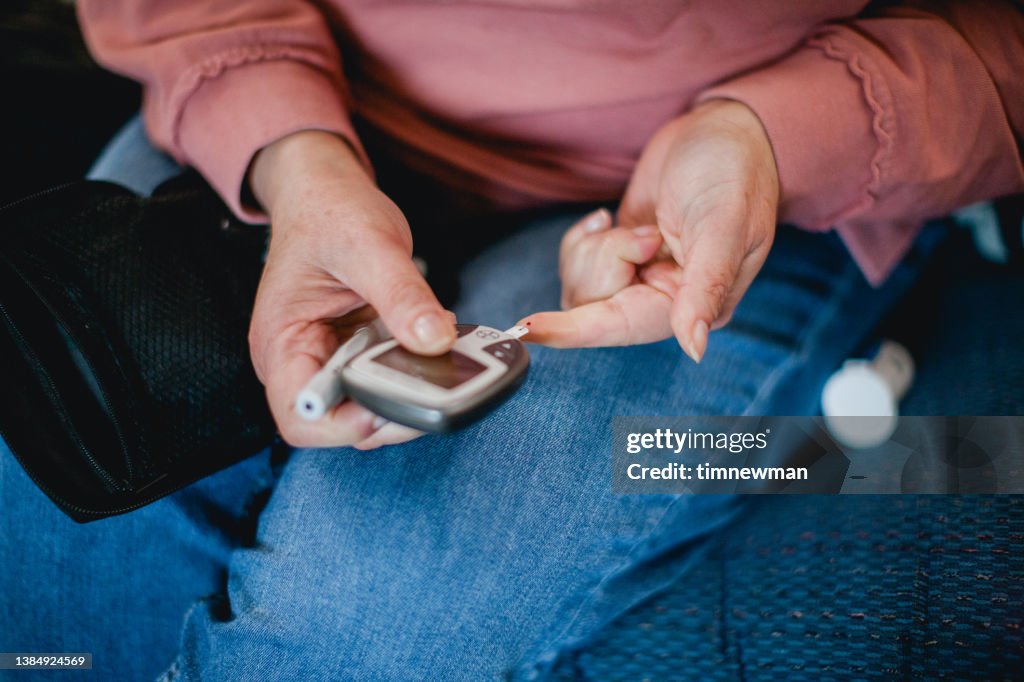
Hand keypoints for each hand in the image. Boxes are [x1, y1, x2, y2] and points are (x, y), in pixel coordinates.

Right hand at [248, 131, 455, 448]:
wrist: (327, 191)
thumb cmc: (330, 212)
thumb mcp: (370, 244)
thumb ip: (402, 295)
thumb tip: (436, 342)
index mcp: (281, 343)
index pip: (301, 416)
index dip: (344, 425)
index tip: (390, 402)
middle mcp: (300, 362)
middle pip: (340, 423)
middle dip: (389, 414)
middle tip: (438, 387)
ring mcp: (330, 361)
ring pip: (369, 409)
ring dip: (408, 395)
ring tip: (442, 366)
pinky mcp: (357, 355)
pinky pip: (386, 381)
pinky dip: (415, 376)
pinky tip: (437, 351)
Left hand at [522, 100, 778, 361]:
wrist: (722, 131)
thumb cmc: (734, 173)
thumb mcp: (724, 225)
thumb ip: (706, 287)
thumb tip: (695, 348)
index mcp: (696, 306)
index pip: (623, 328)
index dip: (573, 330)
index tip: (527, 329)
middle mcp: (664, 301)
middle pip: (592, 305)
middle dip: (605, 260)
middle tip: (646, 232)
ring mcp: (639, 279)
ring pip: (580, 287)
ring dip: (594, 248)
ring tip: (634, 223)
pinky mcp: (619, 259)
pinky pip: (576, 265)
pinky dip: (583, 239)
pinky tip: (608, 218)